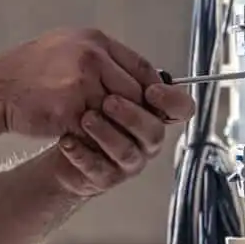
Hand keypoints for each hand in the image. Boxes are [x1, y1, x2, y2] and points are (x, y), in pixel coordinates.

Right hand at [0, 28, 184, 138]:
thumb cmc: (30, 71)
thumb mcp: (70, 48)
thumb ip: (103, 59)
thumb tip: (136, 76)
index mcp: (94, 41)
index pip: (140, 66)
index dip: (152, 88)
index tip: (155, 102)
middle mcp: (91, 57)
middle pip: (135, 91)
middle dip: (135, 111)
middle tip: (131, 124)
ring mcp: (81, 83)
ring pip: (118, 113)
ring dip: (115, 126)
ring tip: (109, 133)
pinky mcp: (69, 109)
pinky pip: (95, 129)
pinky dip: (95, 138)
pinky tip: (90, 140)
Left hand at [51, 84, 194, 197]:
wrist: (63, 139)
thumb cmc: (91, 110)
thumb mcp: (108, 83)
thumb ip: (126, 75)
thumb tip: (138, 66)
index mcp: (154, 115)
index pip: (181, 109)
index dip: (171, 101)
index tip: (151, 90)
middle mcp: (146, 140)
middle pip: (153, 131)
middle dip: (132, 116)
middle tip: (109, 101)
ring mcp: (128, 161)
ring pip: (126, 151)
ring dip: (106, 133)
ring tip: (86, 118)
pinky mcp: (105, 177)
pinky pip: (98, 169)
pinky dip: (82, 153)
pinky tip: (68, 139)